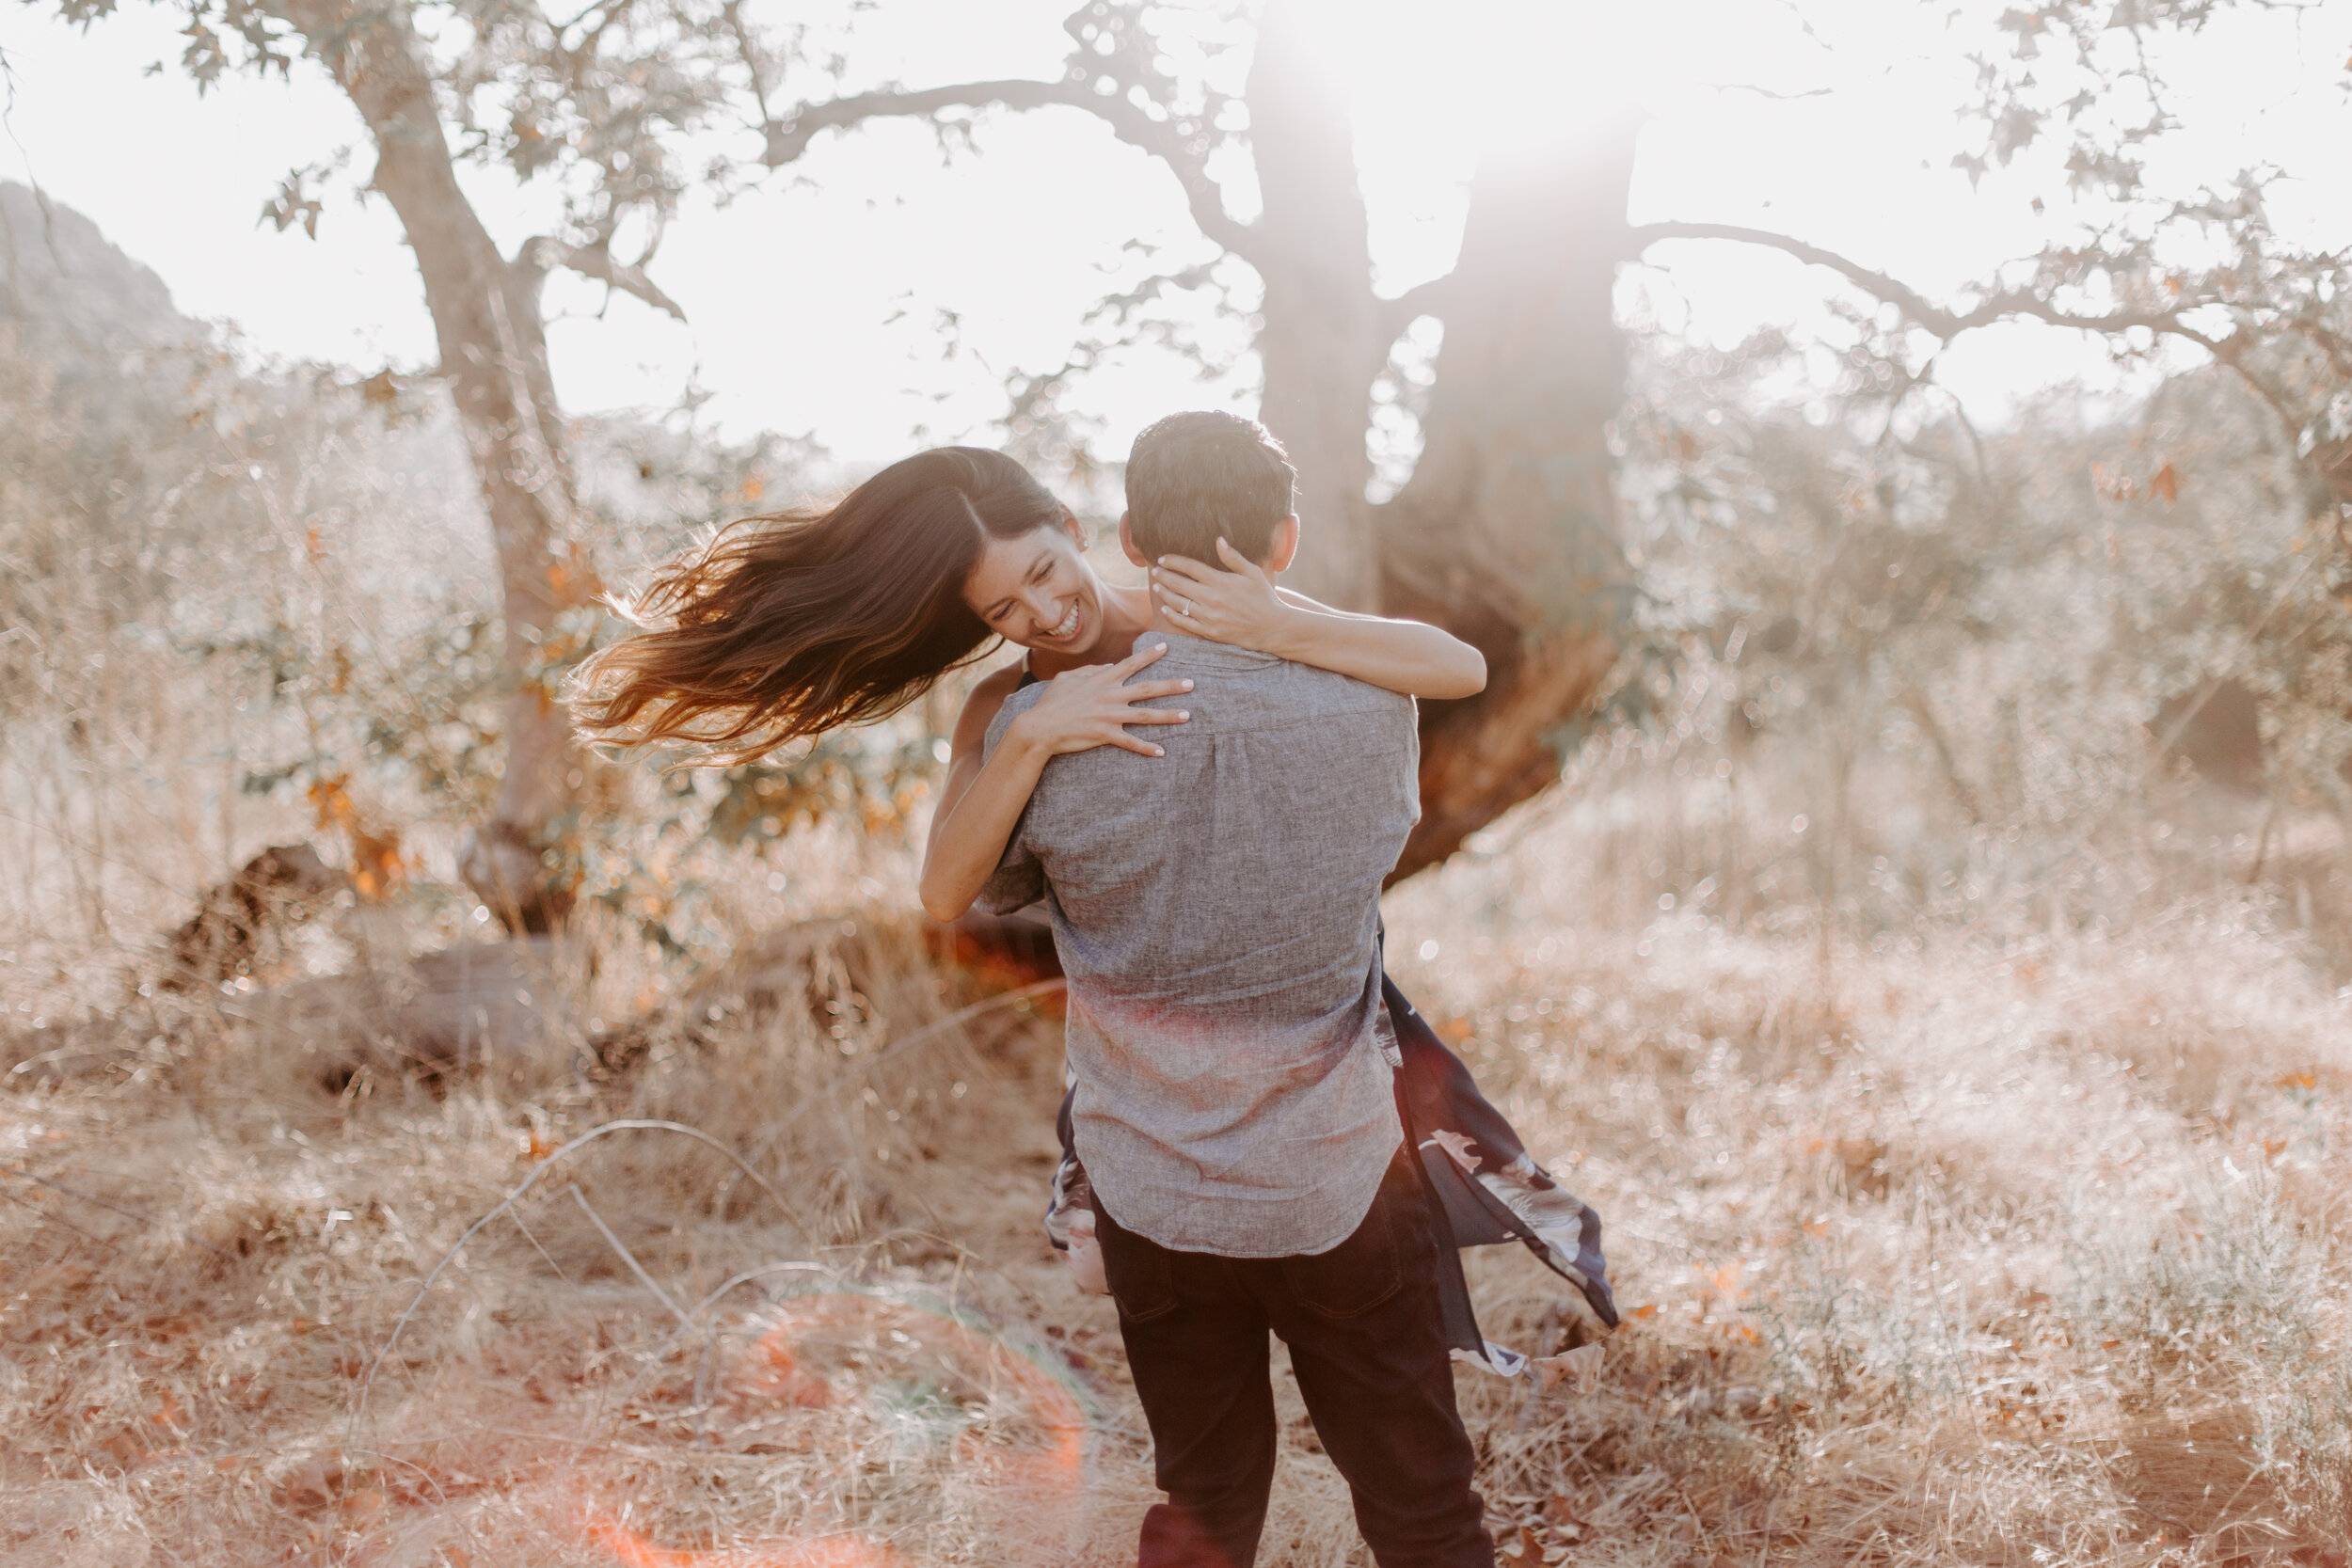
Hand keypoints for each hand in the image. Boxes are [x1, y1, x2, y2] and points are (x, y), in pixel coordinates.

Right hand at [1009, 641, 1191, 758]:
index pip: (1130, 664)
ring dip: (1168, 716)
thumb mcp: (1068, 678)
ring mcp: (1109, 715)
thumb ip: (1091, 670)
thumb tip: (1110, 665)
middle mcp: (1110, 695)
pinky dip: (1146, 747)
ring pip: (1146, 715)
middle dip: (1171, 685)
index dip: (1149, 655)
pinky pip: (1130, 742)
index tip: (1166, 647)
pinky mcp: (1105, 734)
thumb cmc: (1052, 702)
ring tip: (1188, 715)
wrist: (1040, 727)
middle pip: (1147, 688)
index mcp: (1102, 679)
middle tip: (1192, 683)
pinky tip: (1161, 752)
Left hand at [1150, 539, 1293, 650]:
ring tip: (1157, 587)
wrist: (1272, 628)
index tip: (1163, 558)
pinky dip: (1172, 615)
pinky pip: (1184, 623)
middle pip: (1179, 584)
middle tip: (1155, 572)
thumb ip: (1233, 557)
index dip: (1174, 561)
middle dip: (1164, 576)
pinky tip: (1165, 609)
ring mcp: (1209, 616)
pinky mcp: (1209, 631)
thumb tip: (1218, 540)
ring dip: (1165, 594)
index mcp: (1221, 581)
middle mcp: (1211, 598)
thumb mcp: (1252, 573)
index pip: (1190, 567)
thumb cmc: (1264, 597)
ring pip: (1178, 603)